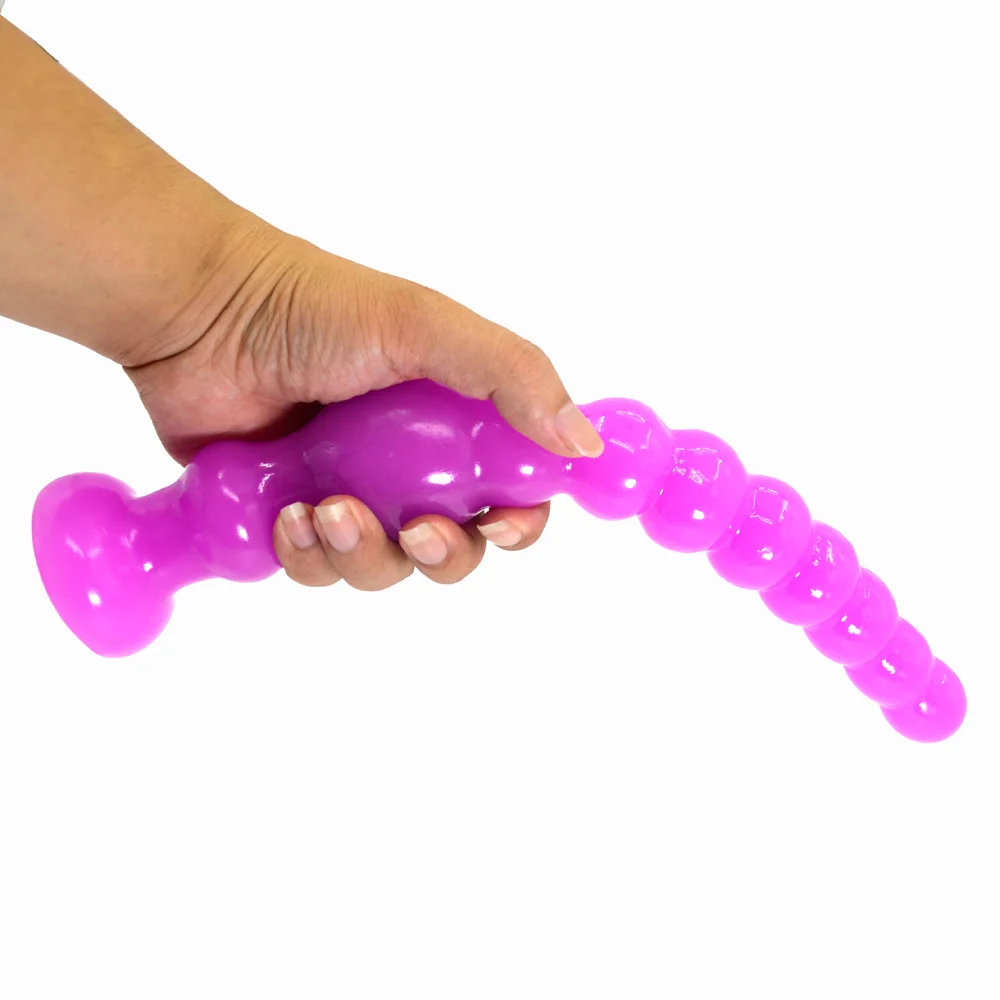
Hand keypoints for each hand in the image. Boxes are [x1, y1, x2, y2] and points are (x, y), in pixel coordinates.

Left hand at [126, 222, 603, 590]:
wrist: (202, 315)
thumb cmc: (316, 309)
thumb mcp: (426, 325)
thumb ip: (512, 375)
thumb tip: (584, 443)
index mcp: (452, 423)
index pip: (511, 493)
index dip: (518, 521)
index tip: (502, 523)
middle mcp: (408, 466)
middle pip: (453, 549)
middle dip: (439, 553)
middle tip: (413, 529)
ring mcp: (350, 494)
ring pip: (383, 569)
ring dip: (363, 553)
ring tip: (325, 508)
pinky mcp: (292, 517)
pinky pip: (317, 569)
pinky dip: (306, 552)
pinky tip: (286, 512)